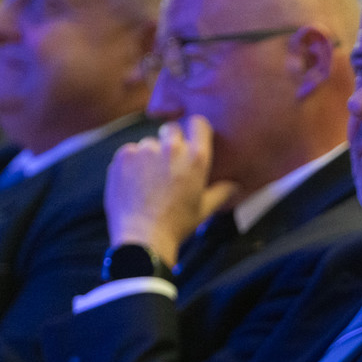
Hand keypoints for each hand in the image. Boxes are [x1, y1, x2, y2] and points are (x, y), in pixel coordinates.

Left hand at [105, 116, 237, 264]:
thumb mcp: (204, 209)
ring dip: (149, 156)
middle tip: (167, 166)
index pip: (198, 123)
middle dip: (170, 143)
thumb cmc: (177, 225)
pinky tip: (134, 183)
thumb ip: (221, 192)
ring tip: (148, 182)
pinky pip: (130, 152)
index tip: (190, 139)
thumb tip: (236, 186)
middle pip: (171, 130)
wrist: (143, 237)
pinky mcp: (124, 156)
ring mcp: (146, 150)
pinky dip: (131, 164)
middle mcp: (171, 148)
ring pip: (148, 144)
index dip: (194, 130)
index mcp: (196, 158)